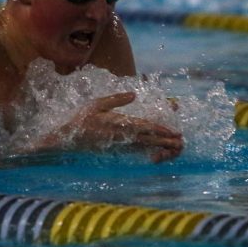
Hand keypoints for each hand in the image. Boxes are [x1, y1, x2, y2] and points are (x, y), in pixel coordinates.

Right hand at [66, 92, 183, 162]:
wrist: (68, 139)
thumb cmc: (81, 119)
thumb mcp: (97, 103)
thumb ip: (116, 99)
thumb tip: (134, 95)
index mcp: (118, 123)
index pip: (143, 126)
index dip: (159, 129)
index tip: (171, 131)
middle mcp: (121, 136)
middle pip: (147, 138)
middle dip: (164, 140)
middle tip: (179, 142)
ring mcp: (118, 144)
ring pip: (143, 146)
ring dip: (159, 147)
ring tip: (173, 148)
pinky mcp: (115, 149)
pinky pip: (135, 150)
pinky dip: (147, 150)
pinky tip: (155, 151)